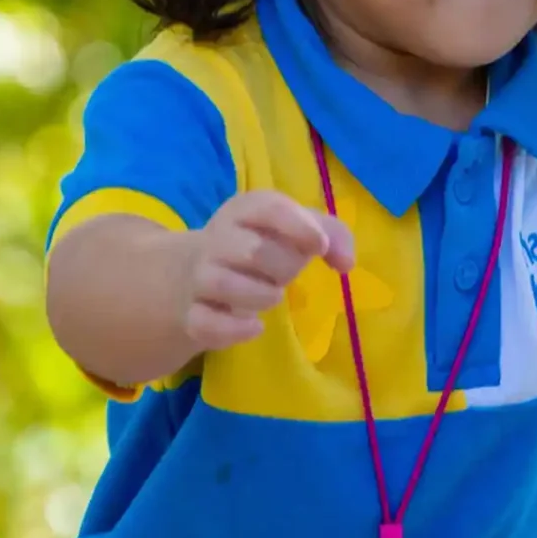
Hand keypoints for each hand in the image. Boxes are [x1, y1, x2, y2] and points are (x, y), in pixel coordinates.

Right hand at [179, 192, 353, 349]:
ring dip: (262, 296)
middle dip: (284, 266)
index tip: (320, 246)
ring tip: (272, 296)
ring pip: (224, 284)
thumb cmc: (258, 246)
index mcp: (244, 211)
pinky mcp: (192, 314)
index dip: (300, 227)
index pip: (269, 208)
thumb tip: (346, 263)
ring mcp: (199, 277)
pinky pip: (206, 323)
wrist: (190, 275)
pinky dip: (235, 329)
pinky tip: (255, 327)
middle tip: (288, 274)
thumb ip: (331, 233)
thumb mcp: (293, 229)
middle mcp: (217, 239)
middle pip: (252, 250)